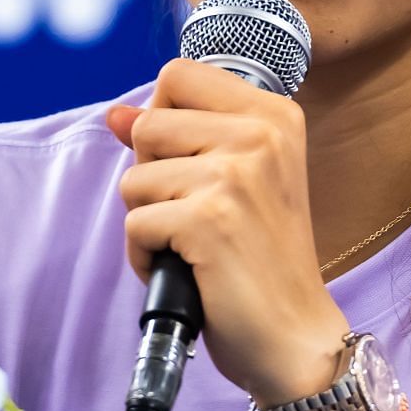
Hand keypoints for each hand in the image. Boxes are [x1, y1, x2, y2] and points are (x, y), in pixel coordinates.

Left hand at [105, 58, 351, 405]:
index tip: (190, 164)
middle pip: (148, 125)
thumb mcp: (235, 180)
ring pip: (134, 179)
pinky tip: (186, 270)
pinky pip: (134, 224)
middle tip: (198, 216)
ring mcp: (235, 175)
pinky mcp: (208, 220)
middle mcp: (260, 135)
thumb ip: (177, 136)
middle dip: (152, 178)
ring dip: (149, 222)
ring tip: (194, 247)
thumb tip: (116, 114)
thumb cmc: (261, 259)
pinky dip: (146, 257)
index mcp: (274, 115)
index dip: (162, 120)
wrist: (295, 336)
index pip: (178, 74)